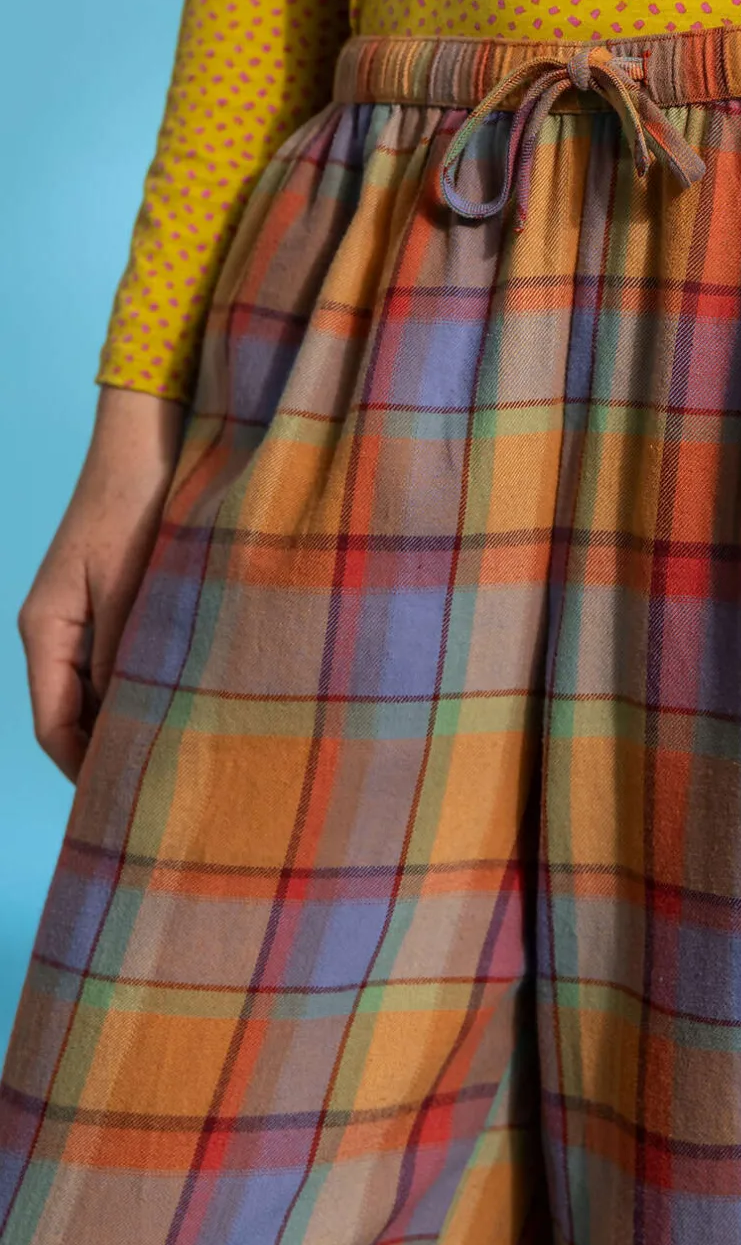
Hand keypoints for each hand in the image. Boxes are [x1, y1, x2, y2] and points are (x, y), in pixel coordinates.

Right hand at [17, 388, 183, 781]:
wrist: (151, 439)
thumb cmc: (136, 503)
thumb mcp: (131, 585)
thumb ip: (126, 654)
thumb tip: (126, 725)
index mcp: (46, 629)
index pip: (55, 726)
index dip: (85, 771)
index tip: (125, 805)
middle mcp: (60, 630)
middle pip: (77, 716)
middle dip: (112, 755)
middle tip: (164, 794)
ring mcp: (89, 615)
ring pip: (105, 689)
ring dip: (136, 718)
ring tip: (184, 756)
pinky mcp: (121, 599)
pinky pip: (127, 659)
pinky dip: (150, 683)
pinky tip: (191, 700)